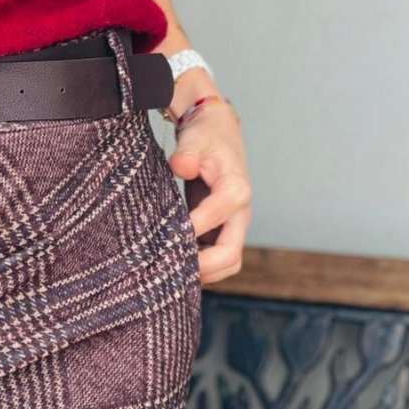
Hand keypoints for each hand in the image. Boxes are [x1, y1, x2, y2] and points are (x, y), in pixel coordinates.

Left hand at [167, 99, 251, 286]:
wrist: (218, 135)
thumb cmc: (205, 138)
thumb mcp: (194, 139)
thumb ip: (187, 153)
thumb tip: (181, 166)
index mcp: (236, 188)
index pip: (217, 215)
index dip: (193, 229)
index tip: (166, 236)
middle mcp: (241, 212)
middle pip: (231, 252)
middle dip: (204, 265)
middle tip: (171, 268)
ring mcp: (235, 225)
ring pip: (229, 262)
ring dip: (205, 272)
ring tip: (172, 273)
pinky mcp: (226, 230)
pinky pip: (220, 258)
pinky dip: (204, 268)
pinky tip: (177, 265)